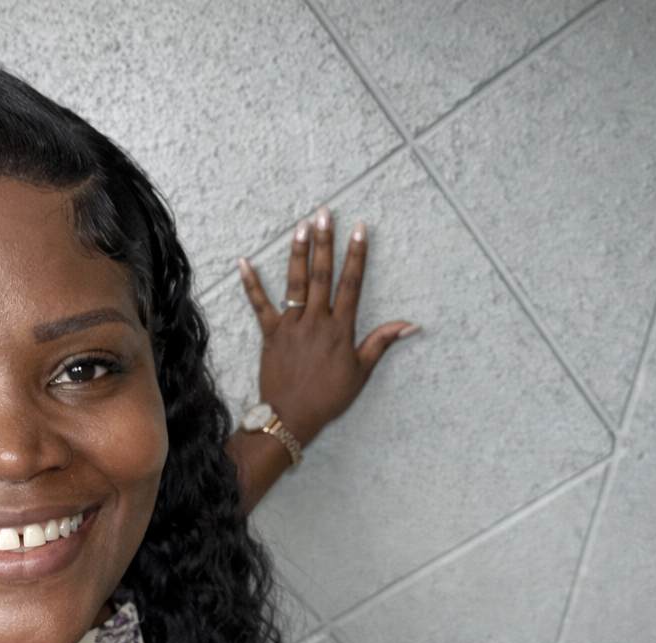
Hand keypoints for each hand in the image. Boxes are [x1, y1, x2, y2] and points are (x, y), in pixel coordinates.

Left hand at [238, 206, 419, 446]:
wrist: (291, 416)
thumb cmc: (328, 397)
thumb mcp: (361, 371)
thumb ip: (381, 342)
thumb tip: (411, 324)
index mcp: (340, 329)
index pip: (352, 284)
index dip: (357, 255)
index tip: (360, 229)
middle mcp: (316, 321)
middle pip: (321, 274)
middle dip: (324, 242)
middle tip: (325, 213)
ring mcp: (291, 326)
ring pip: (295, 283)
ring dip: (297, 253)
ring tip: (300, 226)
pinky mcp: (270, 334)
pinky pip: (259, 305)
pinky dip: (251, 283)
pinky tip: (244, 262)